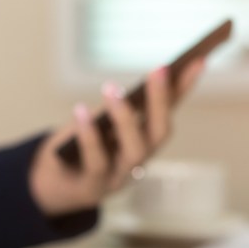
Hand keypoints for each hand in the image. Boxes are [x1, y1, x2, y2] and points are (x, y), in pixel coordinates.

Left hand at [29, 57, 205, 216]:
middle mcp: (138, 160)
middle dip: (161, 101)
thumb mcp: (99, 121)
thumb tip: (134, 84)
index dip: (184, 87)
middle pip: (159, 133)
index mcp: (143, 141)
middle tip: (159, 70)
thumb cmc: (78, 147)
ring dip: (125, 118)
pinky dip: (89, 136)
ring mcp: (119, 176)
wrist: (50, 187)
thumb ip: (118, 106)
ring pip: (134, 151)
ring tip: (112, 89)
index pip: (170, 111)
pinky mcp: (93, 187)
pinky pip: (96, 162)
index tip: (198, 60)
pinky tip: (80, 111)